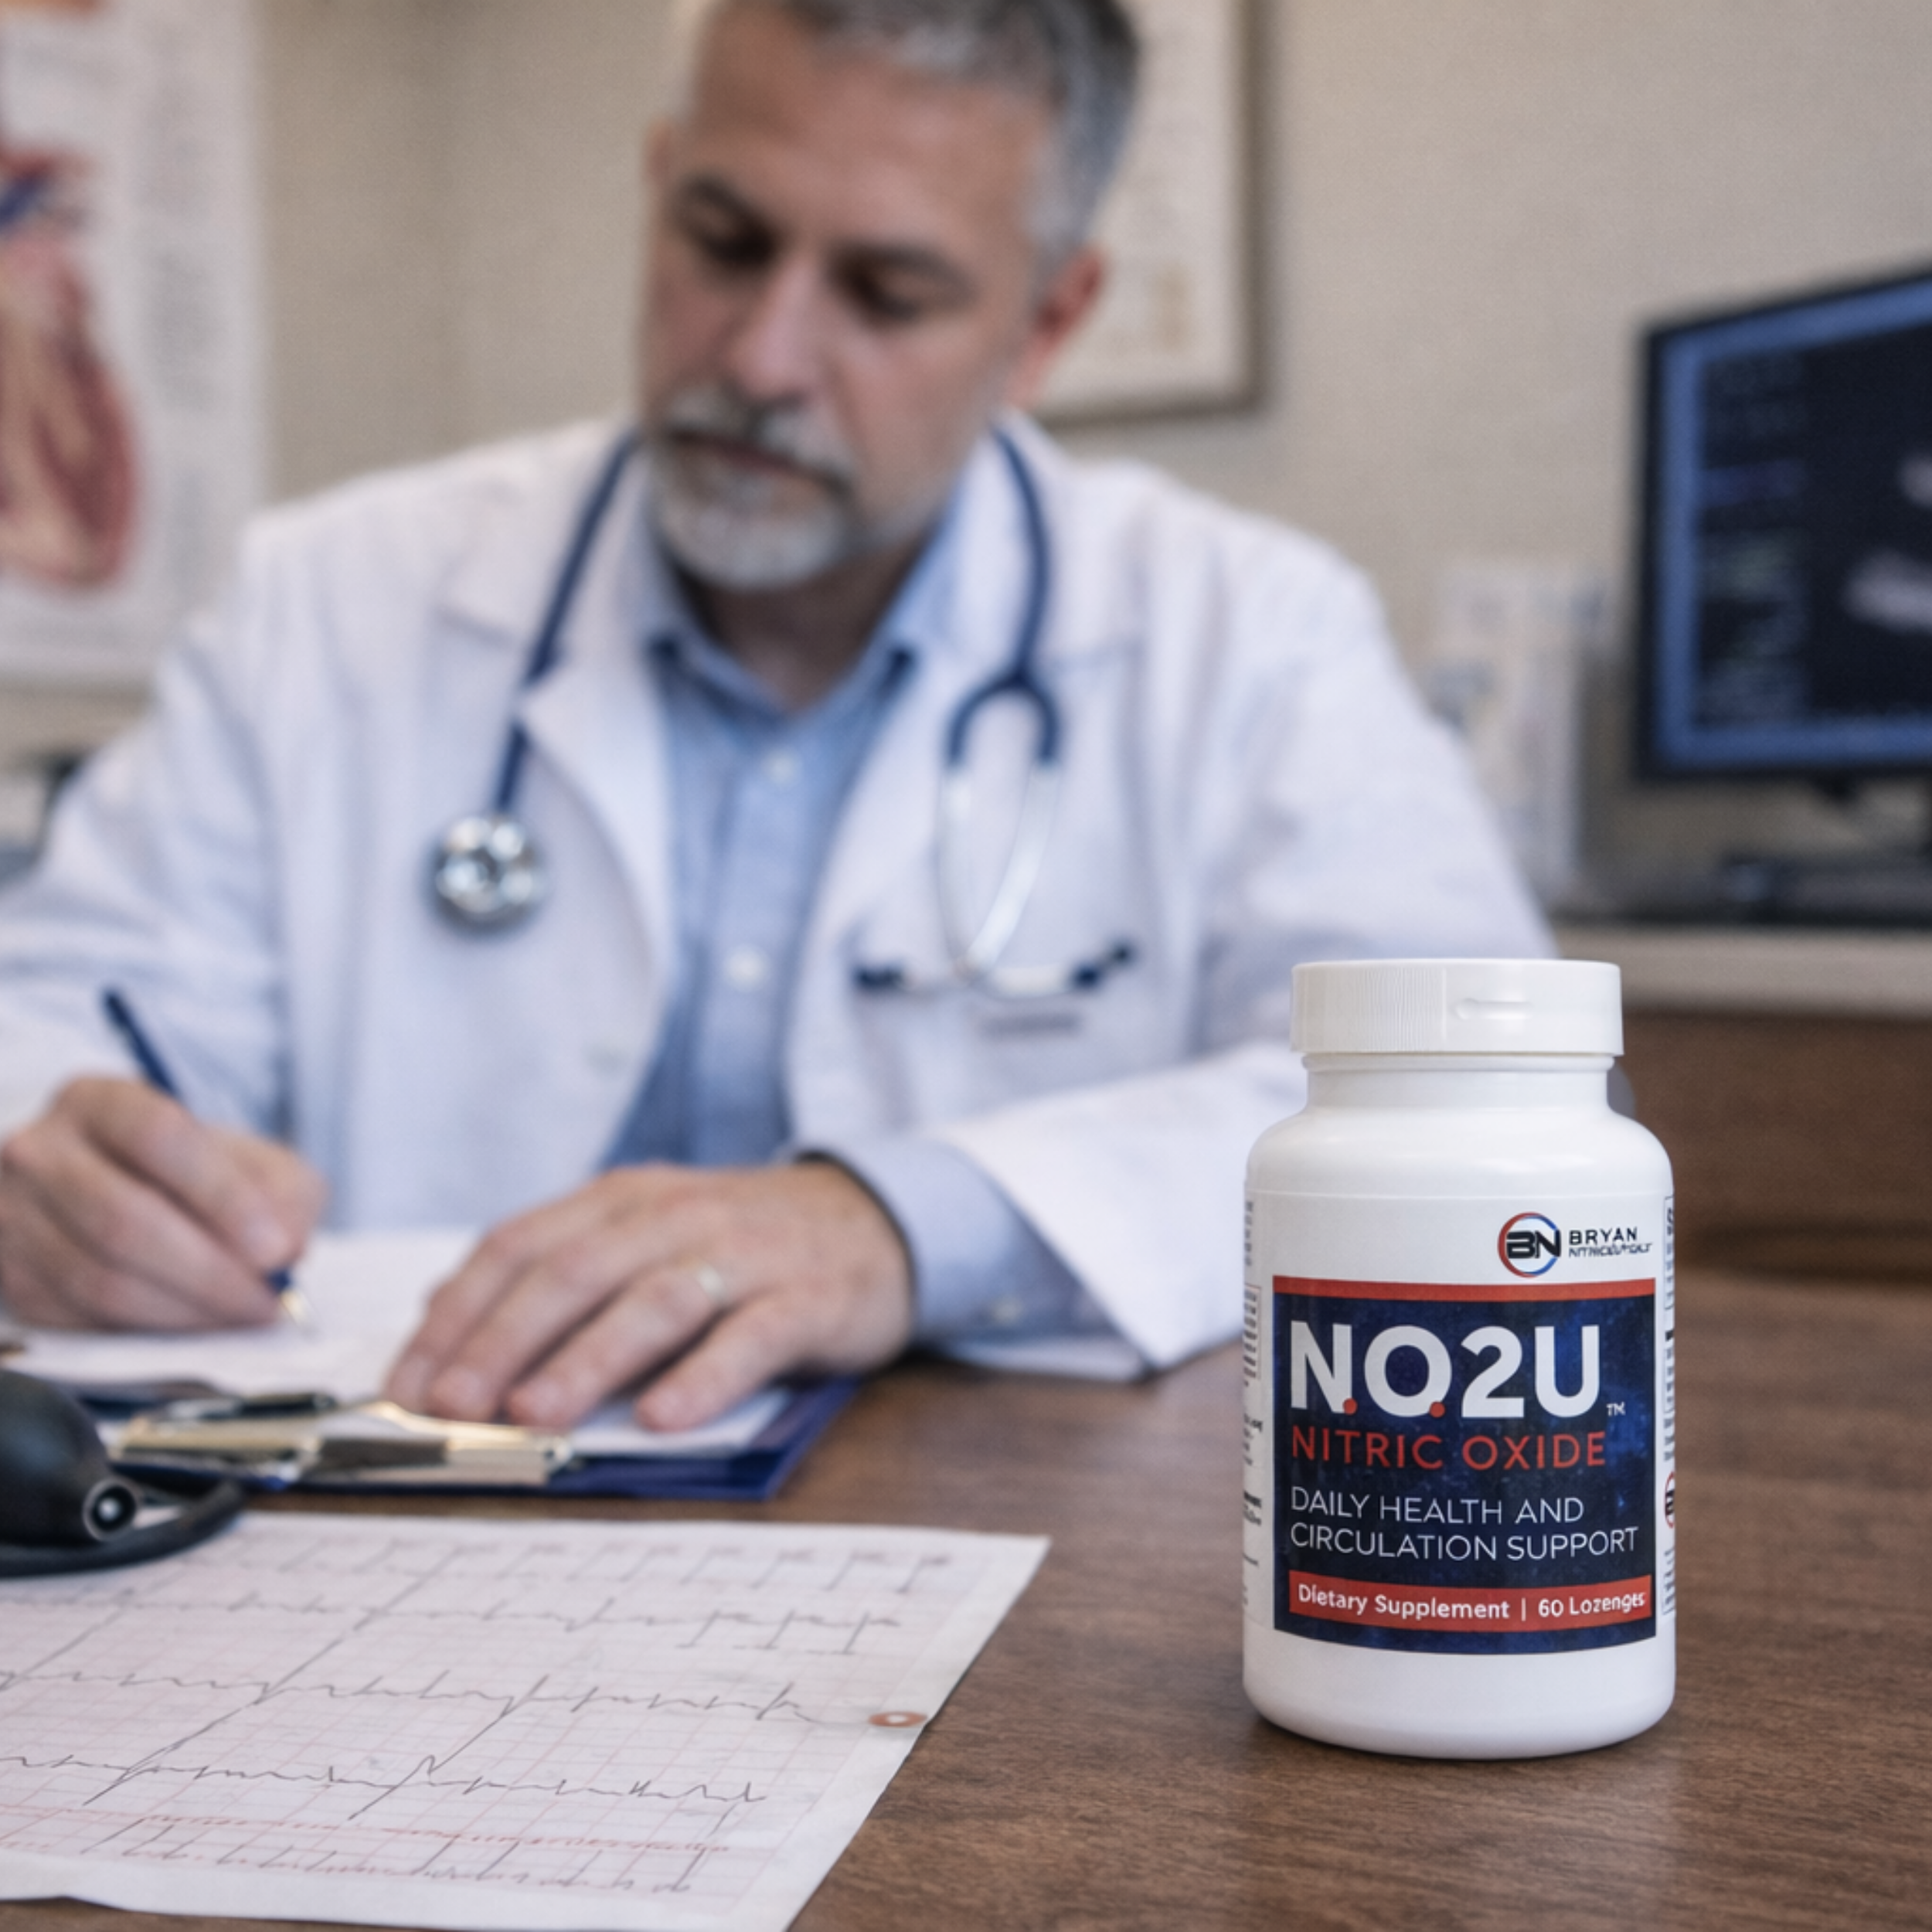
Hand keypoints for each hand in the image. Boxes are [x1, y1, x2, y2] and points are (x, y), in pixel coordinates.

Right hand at [0, 1077, 326, 1329]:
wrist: (115, 1193)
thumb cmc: (189, 1175)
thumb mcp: (247, 1160)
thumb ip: (281, 1191)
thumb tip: (287, 1246)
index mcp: (100, 1102)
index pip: (158, 1137)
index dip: (221, 1195)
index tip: (275, 1247)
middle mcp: (41, 1152)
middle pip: (123, 1219)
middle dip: (209, 1271)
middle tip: (267, 1299)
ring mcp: (13, 1216)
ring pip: (98, 1279)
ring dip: (184, 1310)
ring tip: (241, 1315)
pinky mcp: (10, 1278)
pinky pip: (79, 1318)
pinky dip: (148, 1331)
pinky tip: (192, 1325)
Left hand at [383, 1162, 914, 1432]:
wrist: (874, 1220)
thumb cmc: (738, 1246)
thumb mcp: (645, 1234)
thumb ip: (559, 1268)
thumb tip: (441, 1316)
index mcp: (622, 1199)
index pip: (519, 1244)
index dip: (459, 1313)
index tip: (408, 1382)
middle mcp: (675, 1215)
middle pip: (574, 1271)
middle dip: (503, 1339)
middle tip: (452, 1405)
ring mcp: (744, 1255)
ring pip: (654, 1300)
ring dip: (587, 1359)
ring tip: (536, 1414)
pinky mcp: (806, 1298)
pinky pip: (750, 1337)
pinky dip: (704, 1377)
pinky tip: (664, 1418)